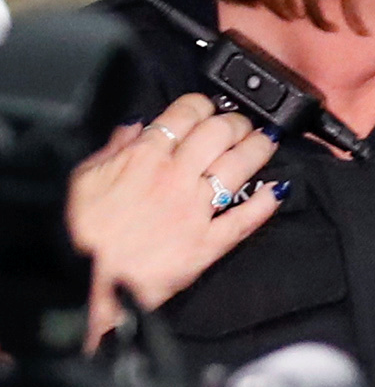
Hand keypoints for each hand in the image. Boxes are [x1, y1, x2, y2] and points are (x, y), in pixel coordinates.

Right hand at [66, 95, 283, 337]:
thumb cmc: (82, 234)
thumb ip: (113, 149)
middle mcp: (176, 178)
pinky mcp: (209, 242)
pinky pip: (246, 218)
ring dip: (259, 148)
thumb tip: (135, 125)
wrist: (90, 282)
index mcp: (144, 158)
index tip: (208, 106)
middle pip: (220, 133)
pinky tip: (279, 189)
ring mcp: (196, 209)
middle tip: (241, 123)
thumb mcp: (84, 181)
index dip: (202, 104)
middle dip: (236, 121)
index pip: (185, 114)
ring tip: (268, 140)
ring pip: (239, 166)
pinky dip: (266, 202)